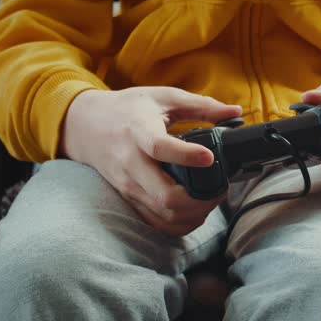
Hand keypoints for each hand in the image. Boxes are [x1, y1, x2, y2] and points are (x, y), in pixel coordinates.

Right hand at [60, 87, 241, 235]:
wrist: (85, 126)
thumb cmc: (128, 109)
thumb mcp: (162, 97)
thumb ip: (200, 105)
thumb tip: (235, 111)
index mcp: (138, 131)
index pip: (159, 147)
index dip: (186, 155)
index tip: (209, 157)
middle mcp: (131, 163)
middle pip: (164, 195)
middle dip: (199, 199)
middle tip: (219, 188)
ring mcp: (128, 186)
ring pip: (163, 214)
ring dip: (193, 214)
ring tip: (211, 200)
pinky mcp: (128, 198)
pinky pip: (155, 222)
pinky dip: (179, 223)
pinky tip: (194, 211)